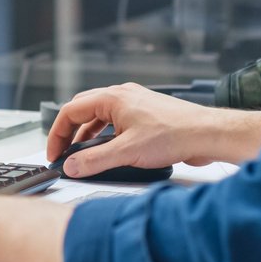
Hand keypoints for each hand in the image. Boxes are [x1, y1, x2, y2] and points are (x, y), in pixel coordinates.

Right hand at [47, 82, 246, 176]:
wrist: (206, 134)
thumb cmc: (174, 134)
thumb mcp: (127, 152)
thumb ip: (94, 160)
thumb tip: (72, 166)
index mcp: (112, 97)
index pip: (70, 111)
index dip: (57, 134)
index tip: (55, 153)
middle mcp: (122, 95)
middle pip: (82, 109)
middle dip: (69, 132)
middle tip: (63, 153)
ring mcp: (134, 103)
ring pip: (99, 115)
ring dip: (87, 134)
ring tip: (83, 155)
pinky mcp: (145, 115)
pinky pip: (115, 121)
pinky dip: (105, 135)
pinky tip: (110, 150)